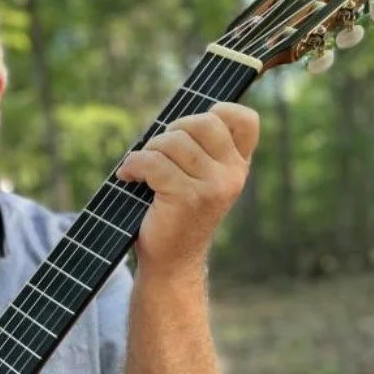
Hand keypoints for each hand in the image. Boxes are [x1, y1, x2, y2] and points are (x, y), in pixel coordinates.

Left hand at [117, 102, 259, 277]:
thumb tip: (176, 117)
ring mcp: (212, 186)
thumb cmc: (177, 214)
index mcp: (238, 166)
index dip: (217, 112)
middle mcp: (232, 175)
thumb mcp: (199, 178)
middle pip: (202, 122)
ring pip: (174, 141)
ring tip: (141, 171)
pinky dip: (133, 165)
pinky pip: (153, 162)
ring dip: (148, 151)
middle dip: (171, 131)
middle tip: (156, 154)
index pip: (245, 120)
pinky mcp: (187, 197)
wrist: (171, 261)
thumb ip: (200, 148)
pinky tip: (128, 176)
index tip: (190, 131)